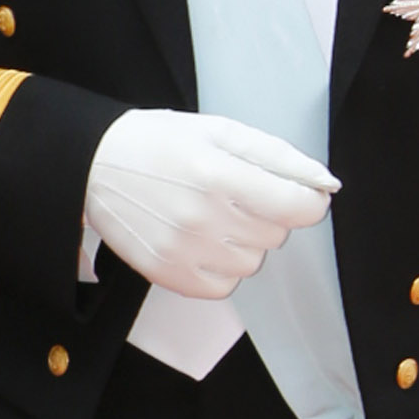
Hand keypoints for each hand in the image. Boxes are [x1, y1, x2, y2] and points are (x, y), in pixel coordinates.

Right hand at [84, 109, 335, 298]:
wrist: (93, 165)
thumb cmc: (158, 143)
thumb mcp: (220, 131)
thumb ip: (278, 156)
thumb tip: (325, 183)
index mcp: (220, 174)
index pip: (298, 208)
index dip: (307, 201)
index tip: (297, 194)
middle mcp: (203, 217)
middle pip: (277, 236)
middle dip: (267, 215)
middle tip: (235, 195)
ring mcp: (183, 250)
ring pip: (252, 263)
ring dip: (244, 243)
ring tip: (213, 218)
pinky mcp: (167, 273)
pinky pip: (223, 287)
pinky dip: (221, 269)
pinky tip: (201, 242)